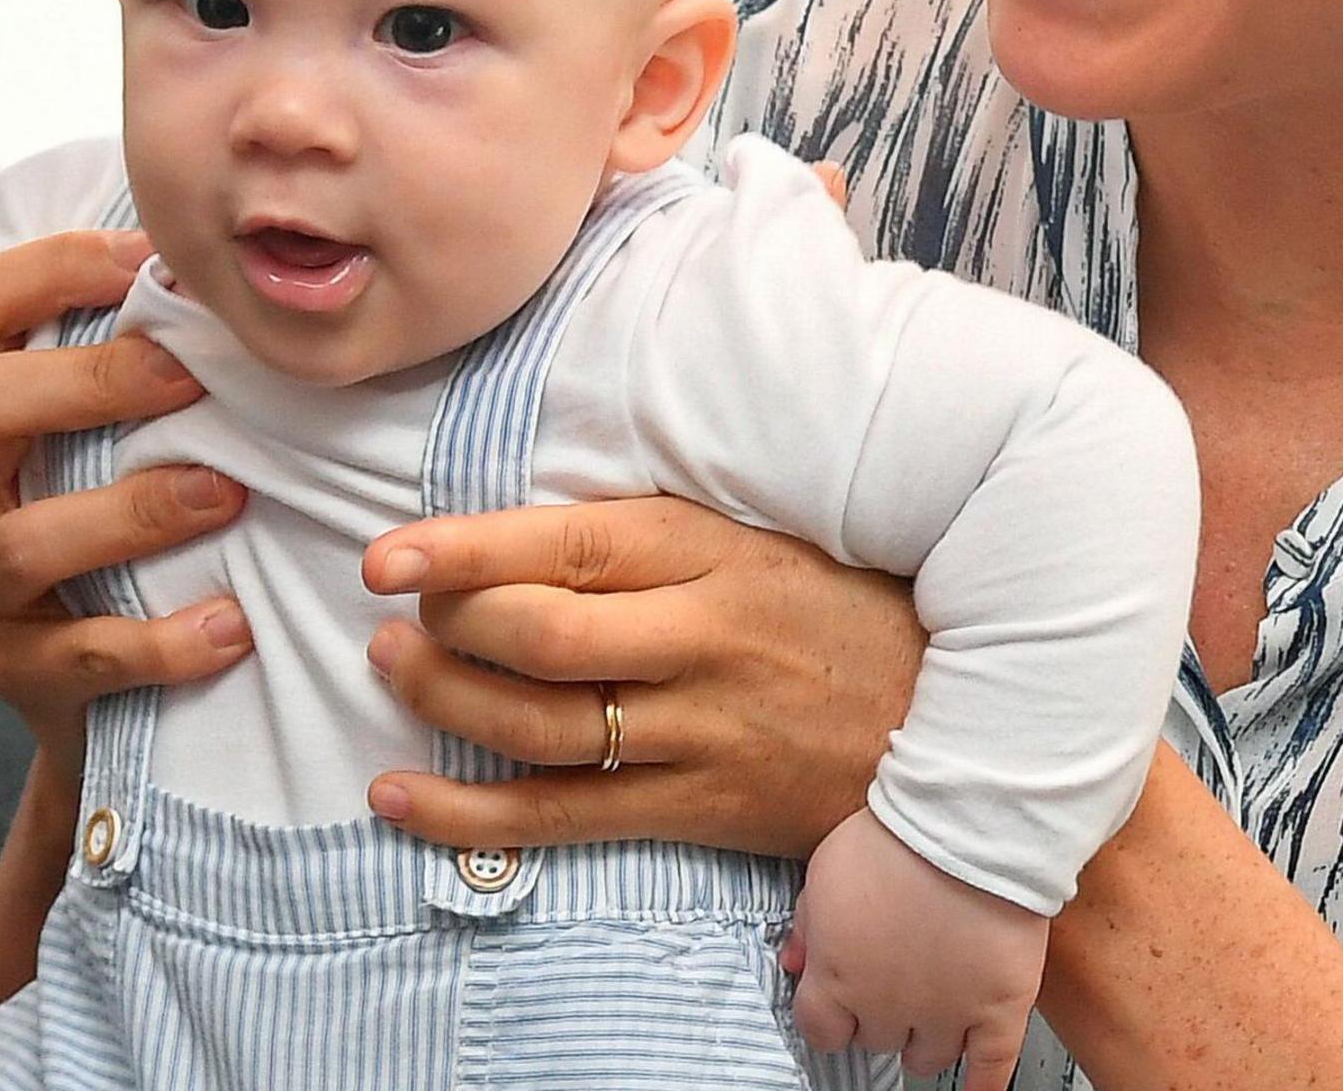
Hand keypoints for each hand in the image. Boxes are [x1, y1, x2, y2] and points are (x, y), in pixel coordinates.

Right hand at [0, 228, 254, 753]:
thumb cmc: (127, 539)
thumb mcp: (112, 446)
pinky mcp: (17, 676)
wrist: (101, 709)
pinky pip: (82, 655)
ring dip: (136, 512)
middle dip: (91, 380)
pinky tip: (232, 626)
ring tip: (227, 496)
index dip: (54, 265)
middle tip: (193, 377)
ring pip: (25, 540)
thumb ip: (146, 366)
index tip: (152, 259)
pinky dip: (163, 642)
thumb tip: (240, 264)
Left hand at [354, 495, 920, 859]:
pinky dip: (468, 814)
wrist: (955, 722)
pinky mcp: (699, 808)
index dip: (464, 551)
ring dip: (443, 702)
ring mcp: (700, 733)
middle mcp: (701, 641)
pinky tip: (398, 797)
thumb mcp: (758, 536)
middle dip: (444, 627)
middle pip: (540, 638)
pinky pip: (562, 819)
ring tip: (390, 671)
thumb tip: (520, 523)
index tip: (387, 556)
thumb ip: (649, 533)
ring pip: (538, 727)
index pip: (566, 545)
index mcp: (710, 554)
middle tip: (394, 614)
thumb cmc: (841, 610)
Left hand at [785, 806, 1044, 1088]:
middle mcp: (887, 1006)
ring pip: (927, 1058)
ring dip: (925, 1039)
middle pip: (875, 1040)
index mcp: (837, 976)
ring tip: (931, 1011)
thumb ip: (807, 924)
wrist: (968, 824)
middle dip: (880, 1014)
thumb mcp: (824, 871)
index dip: (830, 1015)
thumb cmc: (897, 838)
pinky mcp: (999, 1010)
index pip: (821, 1030)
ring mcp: (946, 1013)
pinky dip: (983, 1086)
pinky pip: (992, 1067)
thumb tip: (794, 960)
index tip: (838, 1006)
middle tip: (893, 983)